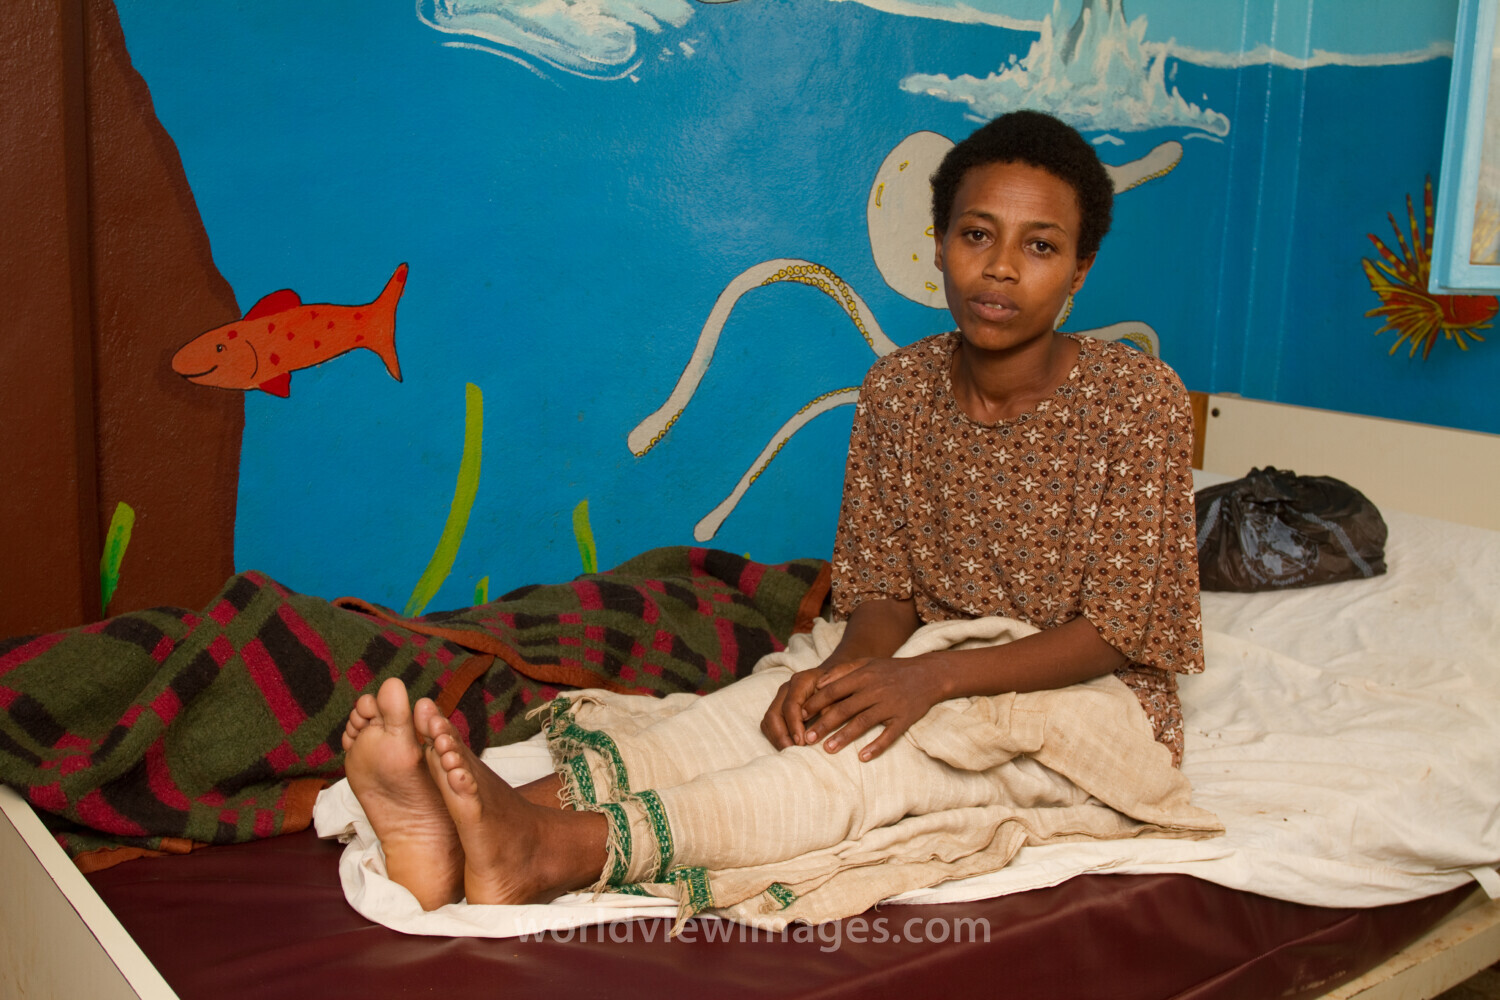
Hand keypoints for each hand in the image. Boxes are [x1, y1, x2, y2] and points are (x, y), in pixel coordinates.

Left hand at [800, 656, 946, 760]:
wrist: (928, 674)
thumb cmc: (891, 670)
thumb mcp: (867, 663)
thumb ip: (842, 671)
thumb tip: (818, 683)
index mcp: (863, 675)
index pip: (833, 690)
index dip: (816, 703)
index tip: (801, 716)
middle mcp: (875, 690)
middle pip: (844, 708)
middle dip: (824, 724)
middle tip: (807, 739)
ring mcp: (890, 705)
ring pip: (863, 722)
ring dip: (844, 737)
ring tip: (827, 749)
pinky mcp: (904, 718)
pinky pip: (889, 735)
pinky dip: (876, 746)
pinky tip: (863, 757)